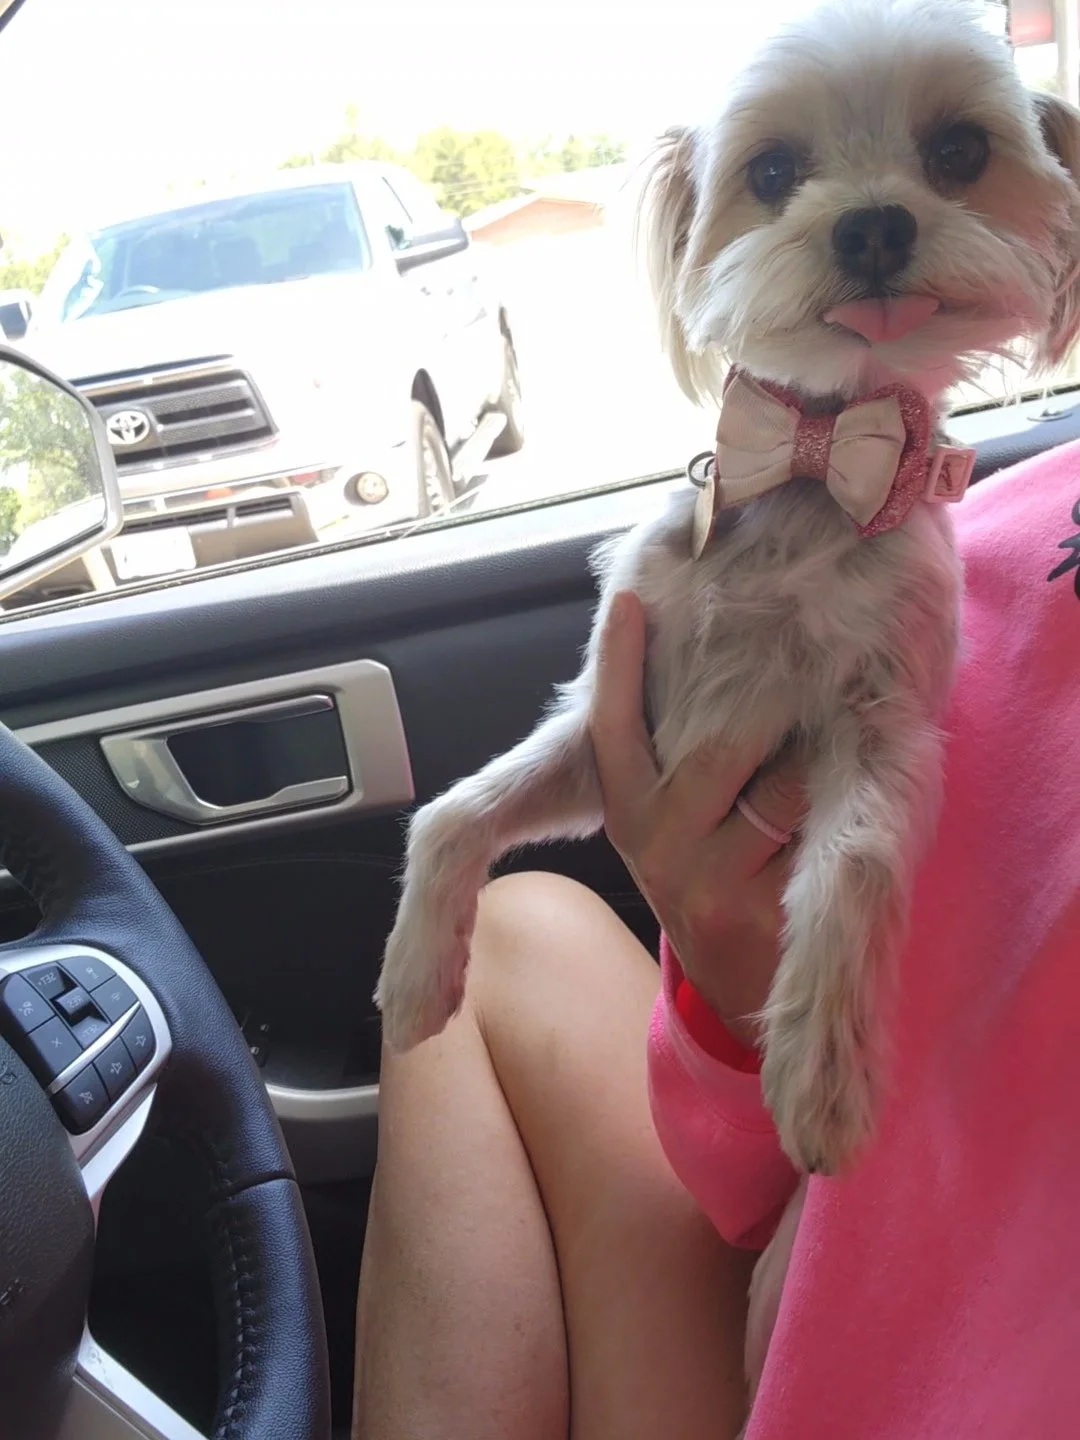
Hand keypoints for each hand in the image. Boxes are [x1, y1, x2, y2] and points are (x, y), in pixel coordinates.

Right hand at [589, 591, 807, 1045]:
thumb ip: (680, 760)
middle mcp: (652, 845)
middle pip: (710, 752)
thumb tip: (713, 665)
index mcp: (627, 812)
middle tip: (804, 662)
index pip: (614, 727)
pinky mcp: (755, 915)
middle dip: (764, 709)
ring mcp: (702, 884)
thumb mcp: (676, 823)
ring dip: (812, 762)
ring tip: (844, 732)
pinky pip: (811, 838)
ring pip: (774, 790)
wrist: (738, 986)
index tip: (630, 598)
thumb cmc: (719, 878)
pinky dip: (837, 816)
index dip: (620, 663)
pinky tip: (857, 802)